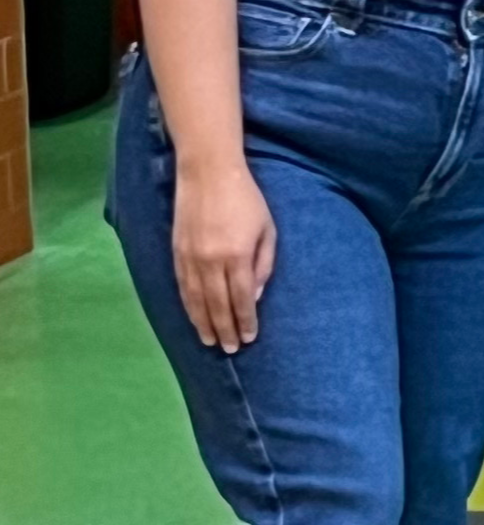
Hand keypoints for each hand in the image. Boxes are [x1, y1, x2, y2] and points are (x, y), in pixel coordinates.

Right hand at [173, 158, 276, 352]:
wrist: (207, 174)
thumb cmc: (247, 200)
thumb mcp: (267, 229)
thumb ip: (263, 263)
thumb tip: (256, 295)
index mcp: (236, 256)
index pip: (242, 298)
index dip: (245, 320)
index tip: (249, 337)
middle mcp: (210, 262)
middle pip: (217, 305)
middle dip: (224, 329)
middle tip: (229, 349)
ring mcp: (190, 259)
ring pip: (196, 300)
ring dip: (203, 324)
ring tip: (210, 341)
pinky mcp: (176, 254)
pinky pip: (182, 288)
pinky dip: (188, 306)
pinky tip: (193, 318)